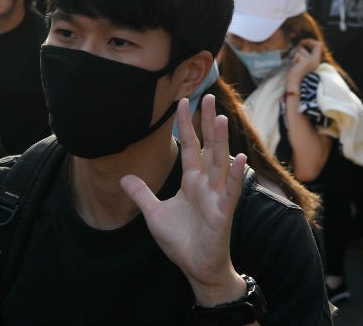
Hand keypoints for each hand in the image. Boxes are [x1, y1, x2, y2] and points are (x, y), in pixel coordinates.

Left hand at [121, 94, 249, 304]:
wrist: (195, 266)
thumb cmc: (181, 240)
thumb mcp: (154, 213)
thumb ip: (141, 194)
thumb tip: (123, 177)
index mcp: (191, 181)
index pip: (190, 147)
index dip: (186, 125)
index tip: (183, 102)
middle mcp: (206, 184)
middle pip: (207, 147)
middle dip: (207, 122)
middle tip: (209, 95)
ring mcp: (216, 197)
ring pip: (219, 163)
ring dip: (221, 141)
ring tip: (221, 118)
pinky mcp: (223, 212)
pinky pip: (230, 190)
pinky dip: (235, 175)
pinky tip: (239, 158)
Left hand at [286, 39, 321, 86]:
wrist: (294, 85)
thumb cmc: (296, 75)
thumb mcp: (302, 64)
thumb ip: (304, 56)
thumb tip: (299, 45)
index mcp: (316, 61)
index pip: (319, 46)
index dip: (311, 41)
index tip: (303, 42)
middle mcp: (316, 61)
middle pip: (316, 45)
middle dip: (305, 42)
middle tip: (299, 45)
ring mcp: (311, 61)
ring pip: (301, 50)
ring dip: (296, 54)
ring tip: (295, 64)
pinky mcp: (305, 61)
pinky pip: (297, 54)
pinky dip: (294, 58)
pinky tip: (294, 65)